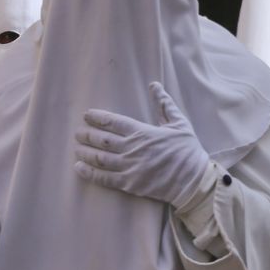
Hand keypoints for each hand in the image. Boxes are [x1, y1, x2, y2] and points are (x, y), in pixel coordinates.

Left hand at [73, 82, 211, 209]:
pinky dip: (89, 172)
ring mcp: (128, 167)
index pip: (114, 122)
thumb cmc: (187, 149)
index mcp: (143, 132)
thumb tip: (154, 85)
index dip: (98, 118)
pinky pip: (104, 178)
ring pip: (99, 158)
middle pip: (102, 140)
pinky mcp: (128, 184)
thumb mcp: (179, 123)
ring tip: (76, 148)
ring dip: (85, 152)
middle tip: (78, 132)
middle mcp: (132, 149)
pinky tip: (79, 167)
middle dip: (87, 135)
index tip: (87, 115)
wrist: (193, 179)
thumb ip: (164, 104)